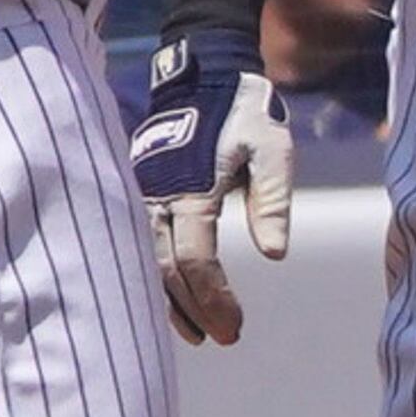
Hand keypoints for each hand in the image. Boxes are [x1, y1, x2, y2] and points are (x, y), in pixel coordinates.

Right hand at [132, 23, 294, 345]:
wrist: (206, 77)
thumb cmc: (247, 115)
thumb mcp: (274, 151)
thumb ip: (273, 201)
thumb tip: (274, 254)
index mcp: (193, 188)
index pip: (196, 259)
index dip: (214, 299)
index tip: (235, 327)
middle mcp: (159, 195)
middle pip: (168, 269)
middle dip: (194, 309)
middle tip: (224, 339)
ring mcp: (144, 193)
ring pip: (148, 261)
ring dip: (171, 300)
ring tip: (197, 334)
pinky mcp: (141, 191)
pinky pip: (142, 244)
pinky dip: (157, 276)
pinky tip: (172, 301)